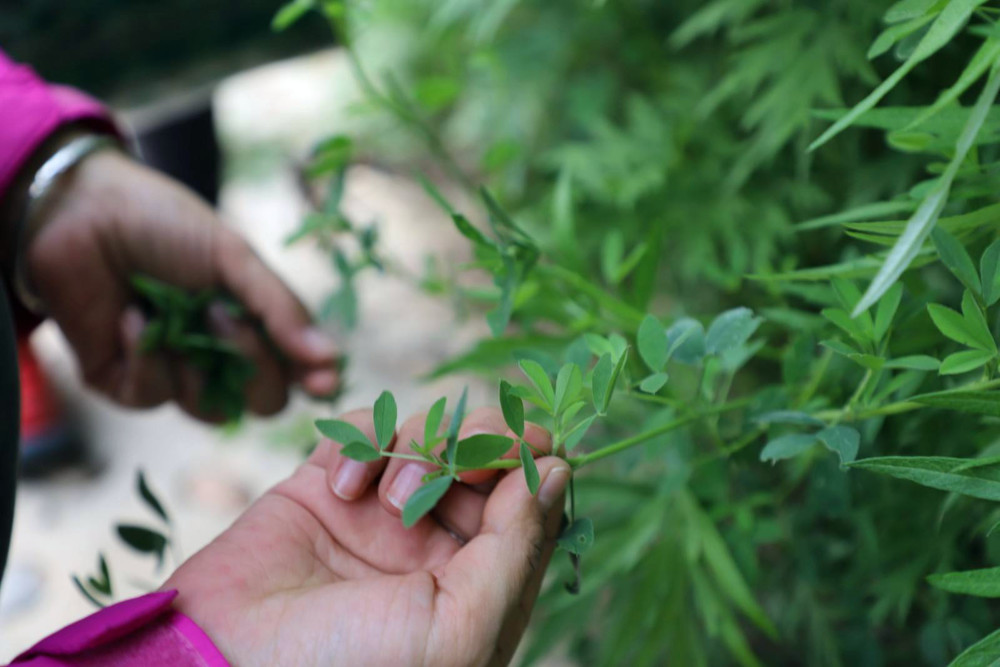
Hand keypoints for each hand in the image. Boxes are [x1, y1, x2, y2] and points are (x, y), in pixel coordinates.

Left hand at [21, 145, 338, 417]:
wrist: (81, 211)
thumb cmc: (165, 225)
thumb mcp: (233, 257)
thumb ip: (280, 309)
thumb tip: (330, 359)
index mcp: (253, 324)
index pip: (296, 371)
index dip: (313, 381)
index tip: (323, 381)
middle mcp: (219, 357)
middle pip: (262, 401)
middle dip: (251, 364)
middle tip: (222, 316)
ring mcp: (174, 373)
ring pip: (208, 409)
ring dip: (194, 361)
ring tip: (171, 309)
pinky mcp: (124, 384)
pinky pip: (152, 396)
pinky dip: (144, 357)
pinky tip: (130, 316)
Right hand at [162, 407, 570, 665]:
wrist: (224, 665)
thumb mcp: (461, 627)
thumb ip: (517, 548)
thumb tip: (558, 470)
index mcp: (480, 582)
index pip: (531, 499)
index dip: (532, 464)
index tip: (524, 456)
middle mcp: (436, 542)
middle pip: (487, 453)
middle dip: (477, 447)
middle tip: (454, 469)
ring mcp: (380, 511)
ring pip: (431, 431)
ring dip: (418, 448)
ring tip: (383, 500)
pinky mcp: (327, 483)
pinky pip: (367, 426)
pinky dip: (362, 441)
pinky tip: (340, 488)